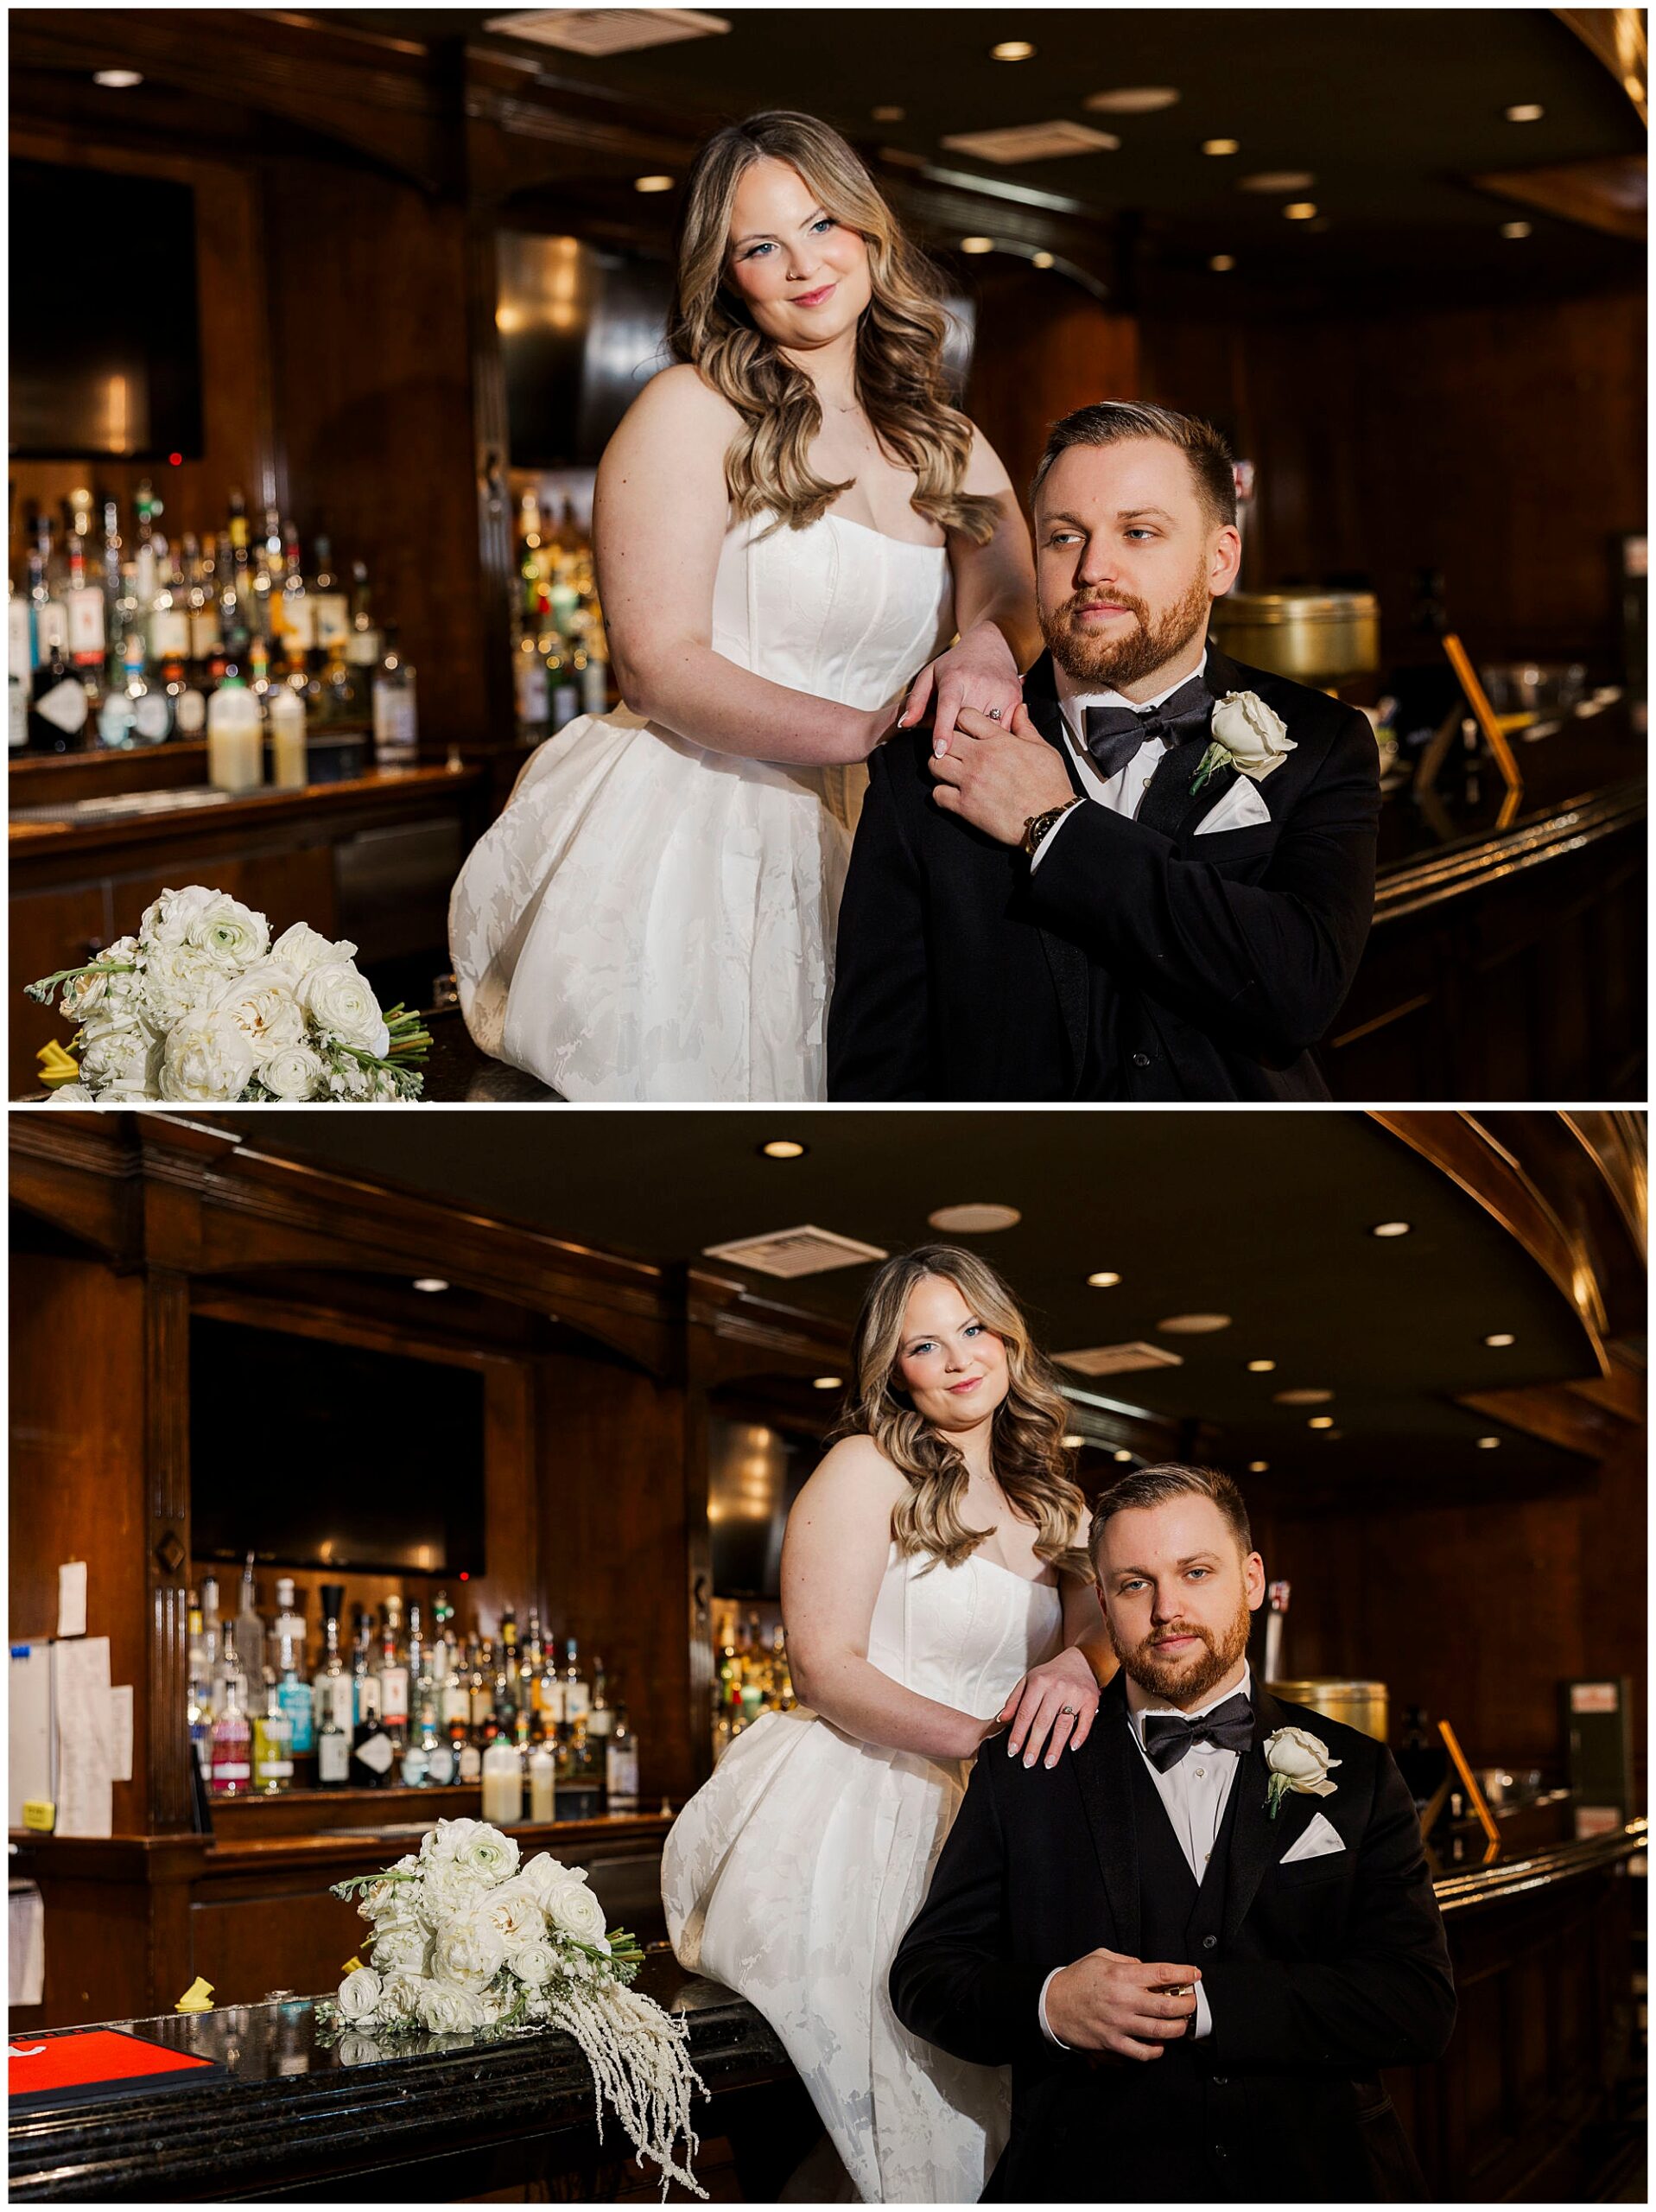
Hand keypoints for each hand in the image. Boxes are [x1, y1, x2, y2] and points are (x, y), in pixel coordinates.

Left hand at [899, 621, 1023, 757]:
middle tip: (952, 741)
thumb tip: (904, 724)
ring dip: (977, 739)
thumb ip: (916, 700)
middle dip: (958, 738)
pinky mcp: (1016, 699)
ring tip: (970, 737)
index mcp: (955, 678)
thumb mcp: (930, 674)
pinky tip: (988, 733)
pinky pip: (1004, 729)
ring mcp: (1001, 692)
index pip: (949, 707)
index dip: (943, 729)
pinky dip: (995, 736)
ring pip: (987, 731)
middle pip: (967, 726)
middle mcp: (980, 684)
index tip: (939, 751)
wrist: (994, 644)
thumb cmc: (957, 663)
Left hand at [927, 702, 1075, 845]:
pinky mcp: (965, 806)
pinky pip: (937, 794)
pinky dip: (941, 794)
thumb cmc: (1050, 787)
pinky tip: (952, 793)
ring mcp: (970, 782)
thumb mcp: (1043, 749)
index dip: (961, 720)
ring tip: (950, 771)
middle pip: (945, 739)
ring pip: (935, 765)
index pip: (964, 716)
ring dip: (940, 766)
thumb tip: (1020, 709)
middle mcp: (980, 758)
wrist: (1049, 820)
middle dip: (947, 742)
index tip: (964, 729)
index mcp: (999, 741)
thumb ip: (1025, 727)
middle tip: (953, 750)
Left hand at [998, 1647, 1100, 1768]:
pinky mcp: (1091, 1700)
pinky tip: (1072, 1748)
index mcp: (1038, 1683)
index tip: (1012, 1751)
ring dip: (1055, 1747)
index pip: (1025, 1713)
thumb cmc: (1051, 1674)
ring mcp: (1075, 1694)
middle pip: (1043, 1722)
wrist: (1080, 1660)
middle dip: (1034, 1745)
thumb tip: (1001, 1719)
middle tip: (1027, 1763)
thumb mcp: (1028, 1680)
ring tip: (1048, 1763)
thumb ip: (1014, 1700)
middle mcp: (1056, 1688)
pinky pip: (1085, 1722)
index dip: (1018, 1734)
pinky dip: (1079, 1736)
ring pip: (1063, 1725)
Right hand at [1044, 1947, 1199, 2060]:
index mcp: (1121, 1975)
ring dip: (1177, 2028)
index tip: (1194, 1974)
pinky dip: (1156, 2051)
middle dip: (1187, 2004)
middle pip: (1168, 2006)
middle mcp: (1124, 2000)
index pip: (1162, 1973)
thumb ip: (1127, 1961)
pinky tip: (1159, 2044)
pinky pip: (1142, 2053)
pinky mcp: (1113, 2044)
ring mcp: (1119, 2024)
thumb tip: (1148, 1969)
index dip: (1184, 1974)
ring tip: (1181, 2023)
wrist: (1052, 2004)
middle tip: (1191, 2002)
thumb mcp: (1100, 1957)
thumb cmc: (1077, 1979)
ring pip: (1160, 2032)